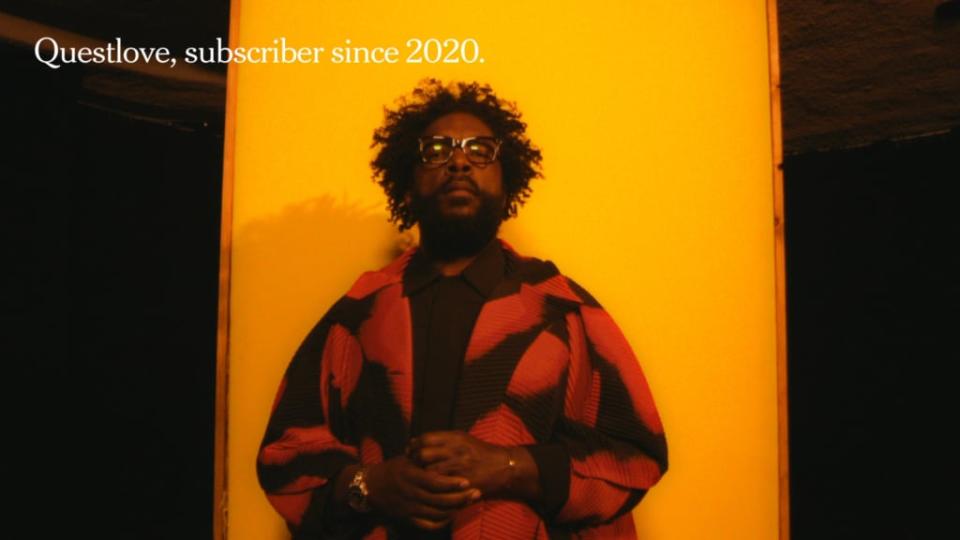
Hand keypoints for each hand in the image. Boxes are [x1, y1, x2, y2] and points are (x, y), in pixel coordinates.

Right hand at [364, 455, 481, 529]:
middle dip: (460, 498)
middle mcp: (411, 494)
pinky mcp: (408, 518)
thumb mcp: (407, 459)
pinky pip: (428, 524)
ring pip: (437, 513)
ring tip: (469, 502)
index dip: (452, 483)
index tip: (467, 481)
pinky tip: (452, 514)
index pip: (435, 482)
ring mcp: (409, 508)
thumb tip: (445, 447)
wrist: (370, 487)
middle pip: (440, 500)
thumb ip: (424, 456)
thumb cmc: (393, 469)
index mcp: (411, 476)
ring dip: (456, 509)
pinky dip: (442, 521)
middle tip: (476, 493)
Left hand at [408, 431, 518, 498]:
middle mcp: (456, 450)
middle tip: (412, 467)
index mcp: (455, 437)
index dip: (414, 446)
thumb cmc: (480, 452)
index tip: (410, 452)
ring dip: (422, 476)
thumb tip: (417, 442)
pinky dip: (433, 487)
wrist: (503, 466)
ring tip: (420, 479)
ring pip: (430, 471)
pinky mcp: (463, 481)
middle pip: (424, 454)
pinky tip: (430, 488)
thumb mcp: (463, 439)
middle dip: (415, 461)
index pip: (425, 438)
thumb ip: (442, 440)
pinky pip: (441, 485)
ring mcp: (459, 466)